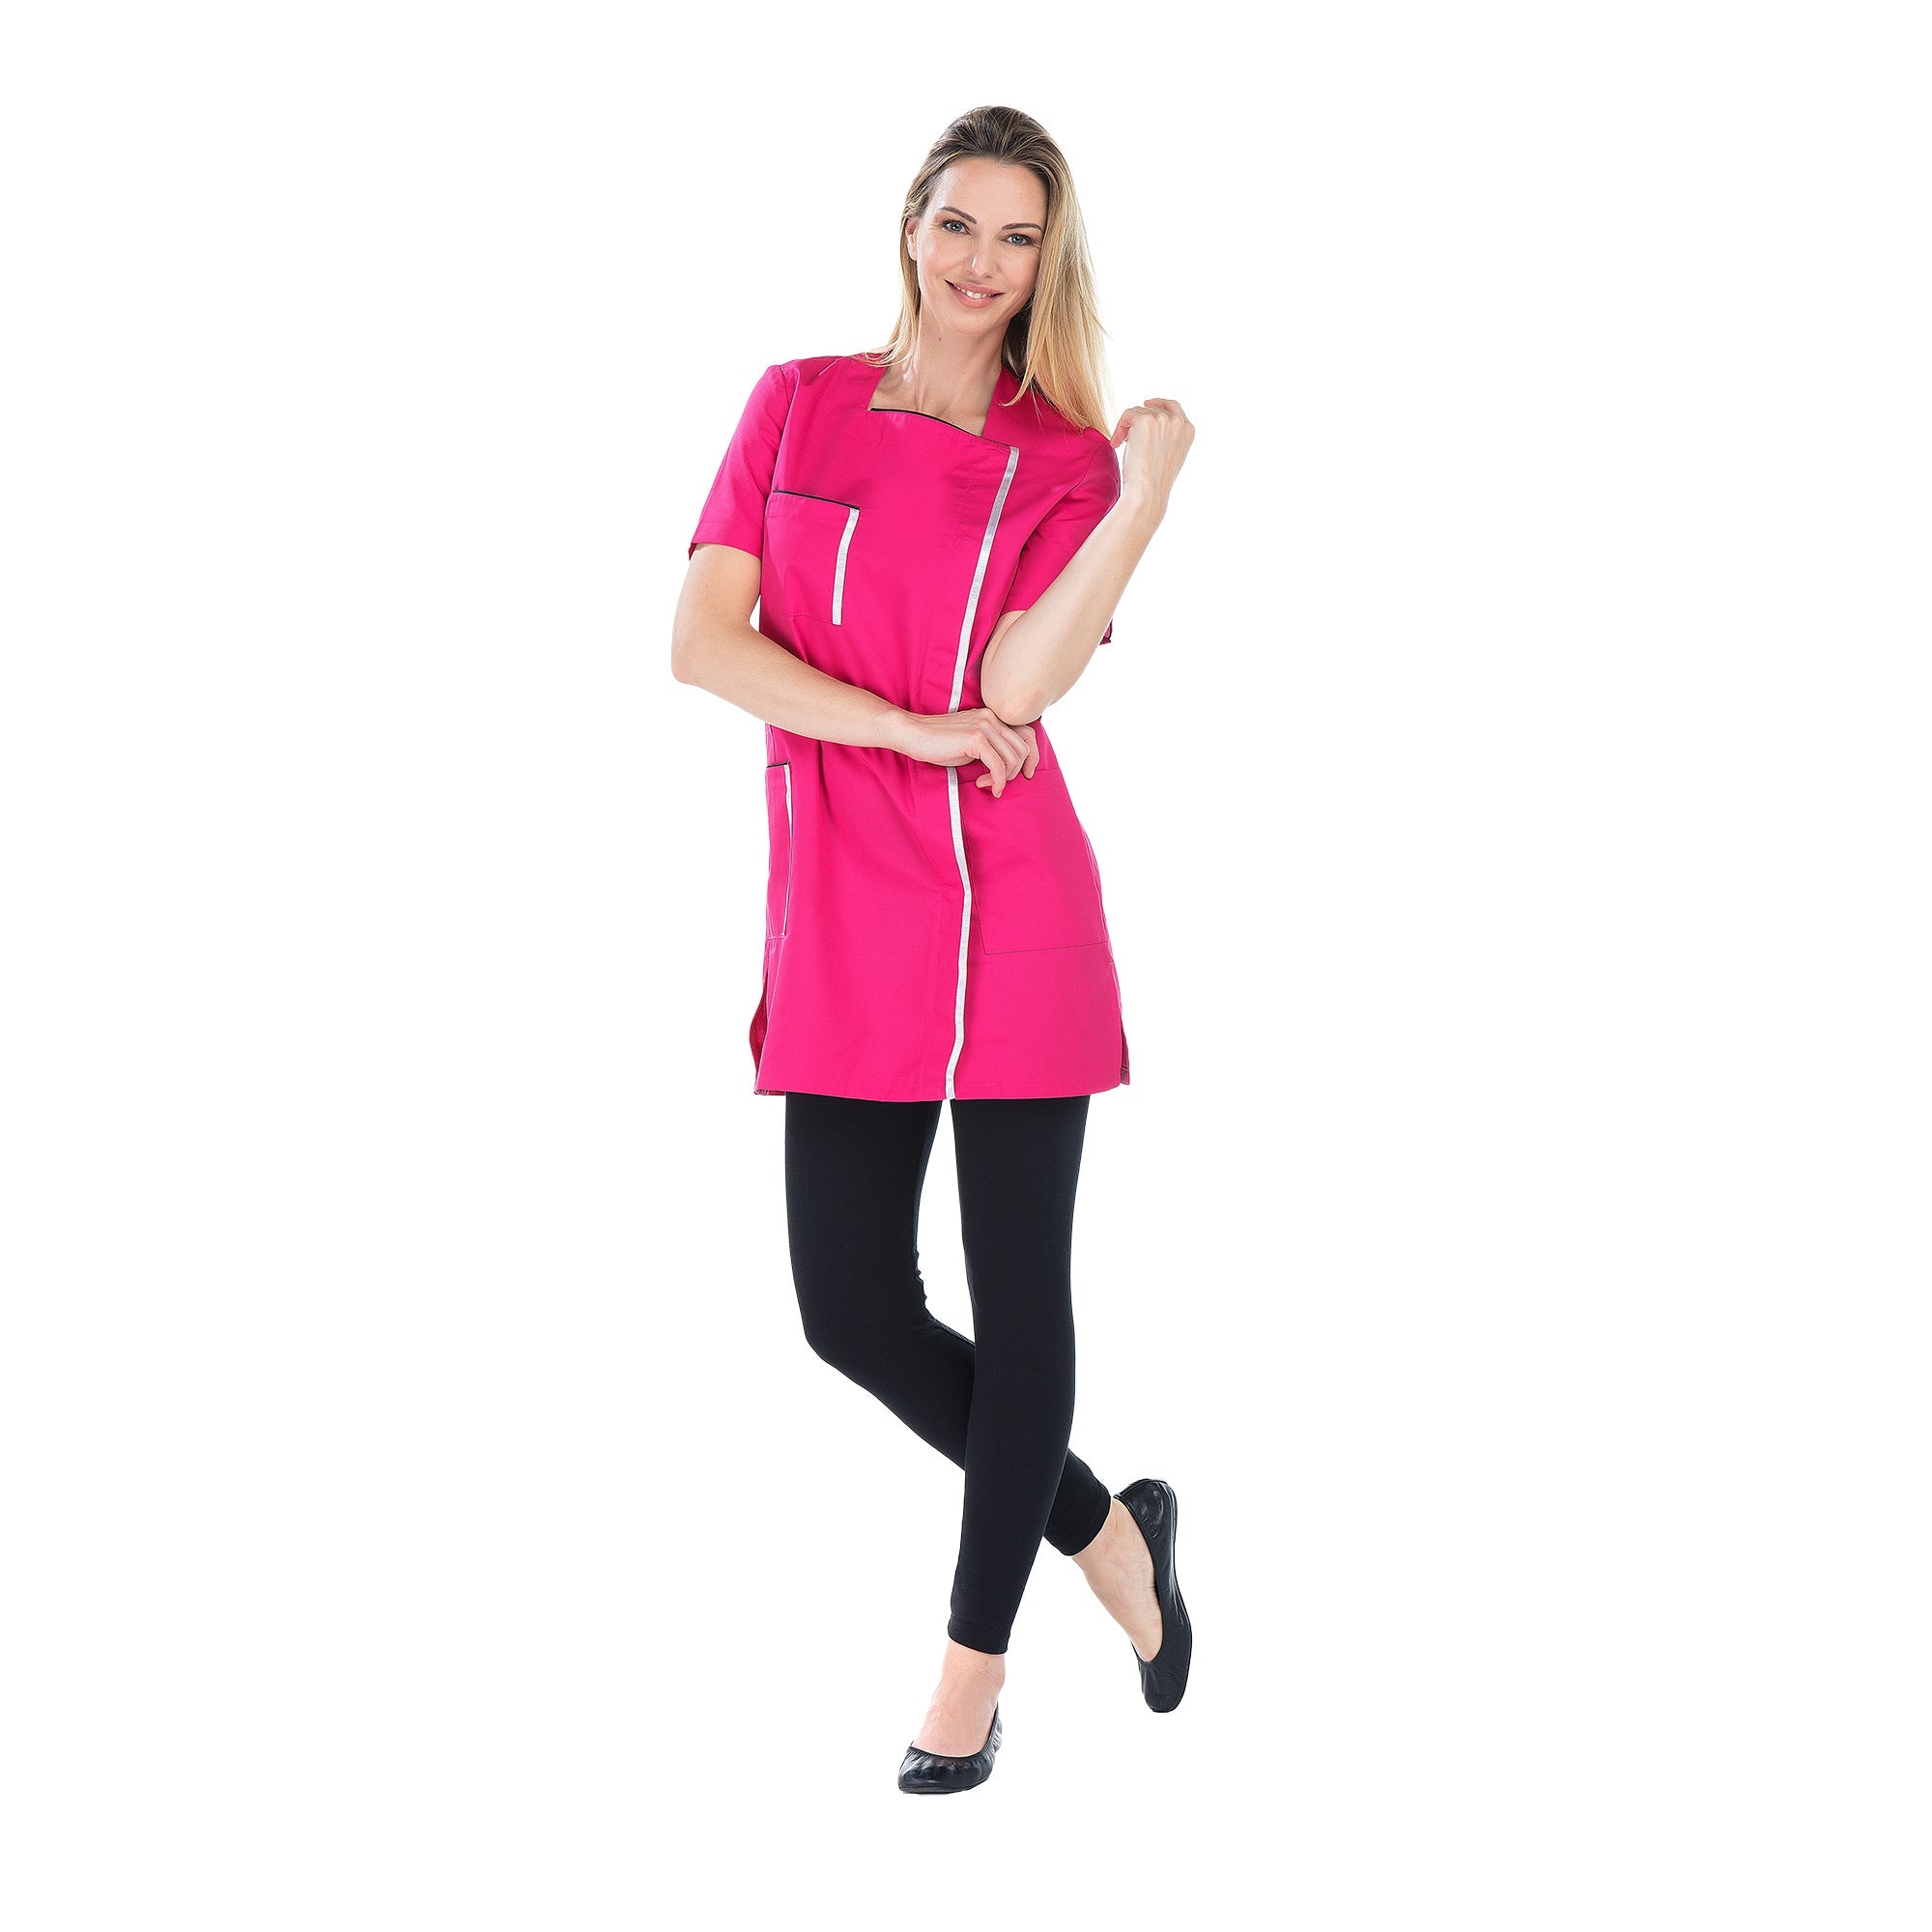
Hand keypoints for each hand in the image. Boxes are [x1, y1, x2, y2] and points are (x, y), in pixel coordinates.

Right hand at [895, 707, 1038, 796]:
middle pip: (1024, 749)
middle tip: (997, 783)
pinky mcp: (975, 738)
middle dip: (1015, 772)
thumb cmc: (938, 743)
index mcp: (993, 717)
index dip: (1032, 757)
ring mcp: (985, 726)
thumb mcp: (971, 744)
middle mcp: (992, 718)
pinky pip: (998, 766)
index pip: (1028, 735)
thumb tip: (1009, 767)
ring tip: (986, 784)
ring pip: (1013, 759)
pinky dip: (996, 781)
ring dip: (1003, 778)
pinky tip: (984, 785)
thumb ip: (991, 748)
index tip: (1025, 775)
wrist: (913, 734)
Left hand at [1111, 396, 1194, 520]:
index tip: (1146, 404)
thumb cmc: (1155, 481)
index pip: (1173, 406)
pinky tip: (1117, 444)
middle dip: (1137, 423)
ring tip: (1123, 446)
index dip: (1159, 403)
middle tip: (1127, 441)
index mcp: (1188, 430)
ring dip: (1127, 428)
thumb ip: (1168, 437)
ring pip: (1138, 412)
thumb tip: (1151, 424)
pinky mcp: (1145, 419)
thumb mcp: (1170, 456)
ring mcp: (1163, 419)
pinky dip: (1119, 428)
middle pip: (1152, 409)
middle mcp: (1178, 422)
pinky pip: (1127, 414)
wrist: (1147, 491)